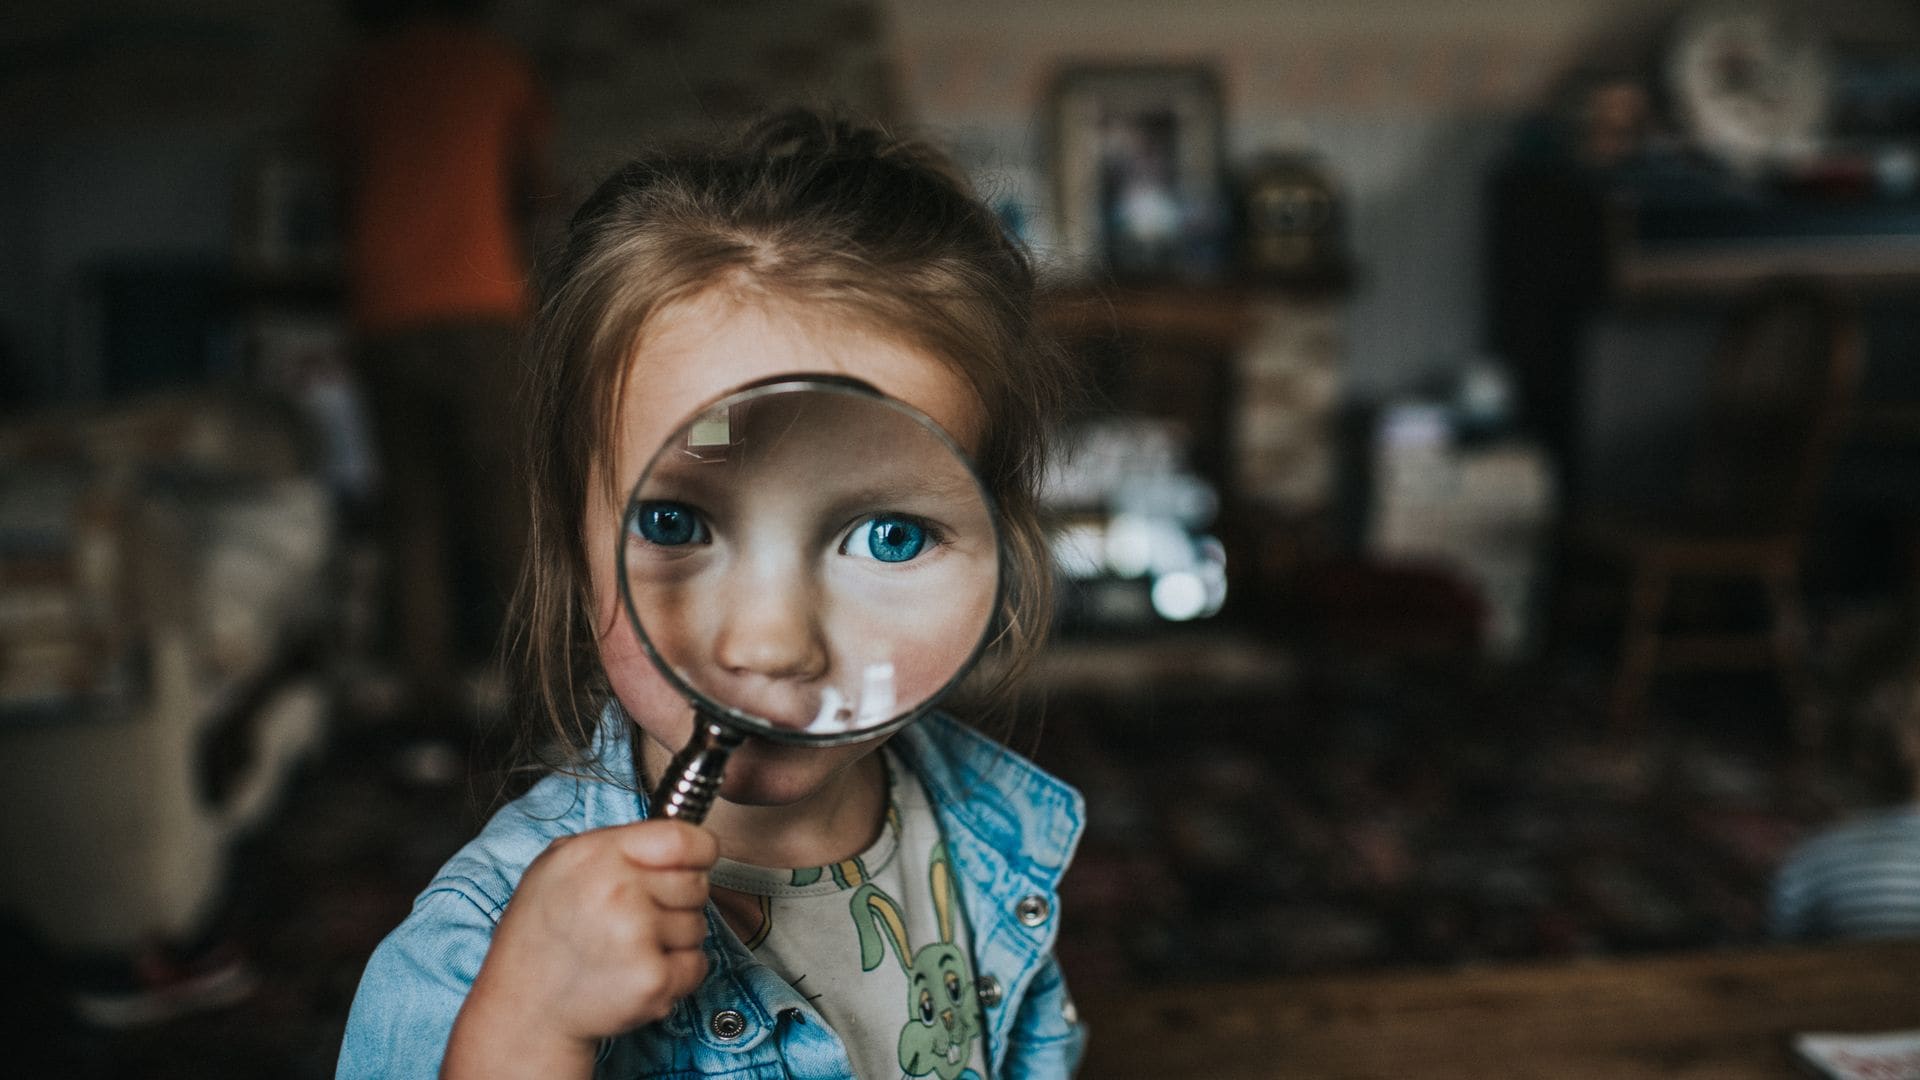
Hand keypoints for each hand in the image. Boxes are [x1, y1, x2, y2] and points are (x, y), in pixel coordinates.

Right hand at [444, 820, 716, 1075]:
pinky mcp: (652, 979)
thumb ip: (615, 846)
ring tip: (628, 951)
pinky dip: (679, 974)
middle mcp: (617, 890)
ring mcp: (636, 936)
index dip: (698, 852)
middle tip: (637, 920)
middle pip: (696, 884)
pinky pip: (697, 965)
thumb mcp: (559, 866)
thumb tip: (674, 839)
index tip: (694, 864)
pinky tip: (638, 974)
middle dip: (678, 902)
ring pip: (699, 926)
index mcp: (596, 854)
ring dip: (675, 940)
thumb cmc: (543, 936)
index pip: (682, 838)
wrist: (525, 1008)